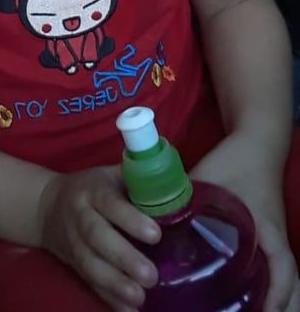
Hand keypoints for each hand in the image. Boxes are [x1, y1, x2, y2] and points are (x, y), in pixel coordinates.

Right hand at [38, 165, 160, 310]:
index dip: (130, 219)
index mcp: (93, 190)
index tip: (155, 234)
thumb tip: (179, 185)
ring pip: (91, 264)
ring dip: (115, 284)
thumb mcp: (110, 175)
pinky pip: (90, 282)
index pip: (110, 203)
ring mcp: (74, 243)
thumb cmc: (92, 188)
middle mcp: (80, 216)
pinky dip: (108, 298)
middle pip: (97, 237)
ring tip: (140, 297)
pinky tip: (128, 310)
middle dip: (124, 258)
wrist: (47, 205)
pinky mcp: (74, 264)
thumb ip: (138, 180)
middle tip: (151, 276)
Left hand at [190, 131, 299, 311]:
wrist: (256, 141)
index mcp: (267, 228)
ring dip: (272, 297)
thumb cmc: (234, 161)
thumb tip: (152, 225)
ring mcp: (274, 237)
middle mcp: (276, 238)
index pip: (283, 268)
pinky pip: (275, 266)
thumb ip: (182, 202)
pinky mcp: (268, 233)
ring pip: (283, 276)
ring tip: (250, 311)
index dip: (277, 294)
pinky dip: (269, 284)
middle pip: (289, 282)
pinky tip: (247, 295)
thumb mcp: (206, 180)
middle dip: (276, 305)